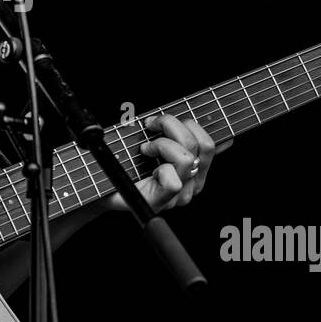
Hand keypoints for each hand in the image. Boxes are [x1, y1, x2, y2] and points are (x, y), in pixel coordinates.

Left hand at [104, 114, 228, 212]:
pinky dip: (160, 168)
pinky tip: (147, 169)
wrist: (102, 186)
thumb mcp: (156, 141)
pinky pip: (173, 180)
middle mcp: (192, 183)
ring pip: (187, 158)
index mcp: (196, 168)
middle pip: (201, 145)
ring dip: (161, 145)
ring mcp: (179, 195)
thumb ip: (181, 135)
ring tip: (145, 149)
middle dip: (171, 125)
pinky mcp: (163, 201)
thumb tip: (219, 135)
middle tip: (150, 125)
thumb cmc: (127, 161)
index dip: (195, 125)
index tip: (169, 120)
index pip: (210, 144)